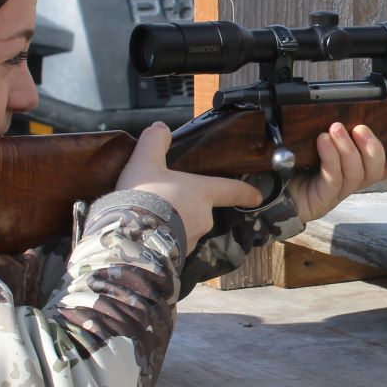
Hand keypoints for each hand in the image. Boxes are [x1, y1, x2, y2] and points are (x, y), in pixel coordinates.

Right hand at [115, 123, 262, 252]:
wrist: (128, 238)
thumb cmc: (143, 196)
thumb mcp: (144, 162)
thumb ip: (153, 143)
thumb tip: (160, 128)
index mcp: (201, 193)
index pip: (231, 190)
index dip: (246, 192)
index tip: (257, 196)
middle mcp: (203, 218)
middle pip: (201, 209)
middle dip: (186, 206)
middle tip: (163, 201)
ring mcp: (191, 240)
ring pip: (186, 228)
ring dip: (173, 224)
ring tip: (148, 218)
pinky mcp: (177, 258)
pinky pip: (173, 245)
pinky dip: (163, 239)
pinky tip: (145, 234)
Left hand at [291, 123, 386, 223]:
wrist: (273, 191)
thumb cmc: (295, 165)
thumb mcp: (318, 146)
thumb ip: (334, 135)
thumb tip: (343, 115)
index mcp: (354, 171)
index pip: (384, 168)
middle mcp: (350, 182)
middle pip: (373, 170)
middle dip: (371, 147)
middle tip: (359, 128)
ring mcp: (338, 192)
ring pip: (355, 173)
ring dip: (347, 148)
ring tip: (335, 130)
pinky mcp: (323, 198)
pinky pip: (333, 177)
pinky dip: (331, 157)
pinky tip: (323, 142)